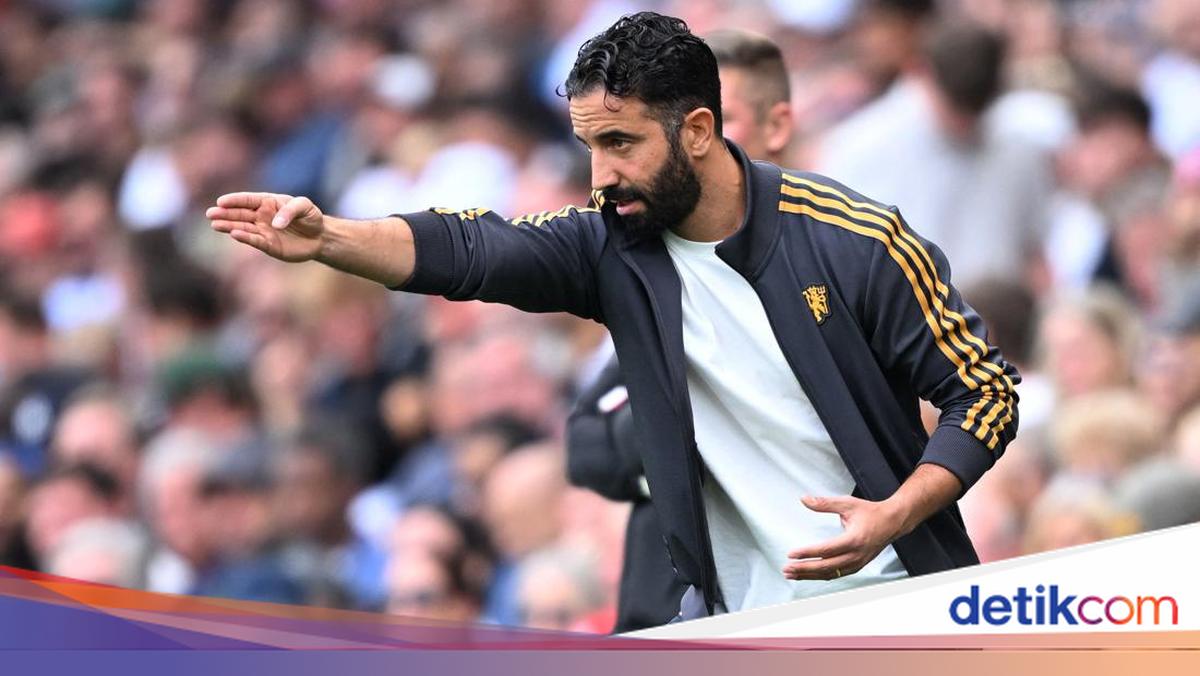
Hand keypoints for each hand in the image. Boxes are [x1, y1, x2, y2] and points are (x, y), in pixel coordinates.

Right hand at [207, 192, 324, 261]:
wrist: (320, 237)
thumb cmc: (311, 217)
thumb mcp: (305, 206)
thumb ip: (290, 211)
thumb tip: (274, 223)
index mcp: (268, 202)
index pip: (248, 200)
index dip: (234, 200)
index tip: (221, 201)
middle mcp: (262, 216)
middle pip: (240, 214)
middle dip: (225, 213)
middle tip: (210, 213)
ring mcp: (264, 231)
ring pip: (243, 227)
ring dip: (229, 226)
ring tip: (215, 225)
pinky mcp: (269, 245)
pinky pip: (255, 241)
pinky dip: (245, 238)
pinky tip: (234, 234)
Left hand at [782, 494, 904, 580]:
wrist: (893, 522)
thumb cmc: (871, 512)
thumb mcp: (847, 503)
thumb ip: (824, 503)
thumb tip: (804, 499)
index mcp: (854, 539)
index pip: (825, 550)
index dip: (807, 553)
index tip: (791, 554)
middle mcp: (856, 555)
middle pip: (826, 567)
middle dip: (804, 569)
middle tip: (786, 569)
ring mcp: (858, 563)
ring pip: (830, 574)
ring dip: (810, 575)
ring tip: (792, 574)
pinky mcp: (858, 566)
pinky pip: (837, 574)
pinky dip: (821, 576)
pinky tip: (808, 575)